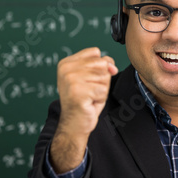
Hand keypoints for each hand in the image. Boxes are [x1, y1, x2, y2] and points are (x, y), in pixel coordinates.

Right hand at [51, 47, 117, 172]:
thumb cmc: (85, 100)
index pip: (96, 52)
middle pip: (101, 64)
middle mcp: (66, 69)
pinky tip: (89, 103)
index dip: (100, 67)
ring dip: (101, 90)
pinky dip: (100, 98)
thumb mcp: (95, 78)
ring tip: (89, 97)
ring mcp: (70, 80)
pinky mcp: (77, 91)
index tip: (88, 80)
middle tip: (90, 91)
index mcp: (66, 62)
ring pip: (104, 77)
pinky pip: (103, 90)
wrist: (74, 124)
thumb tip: (112, 67)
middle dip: (102, 80)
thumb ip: (104, 65)